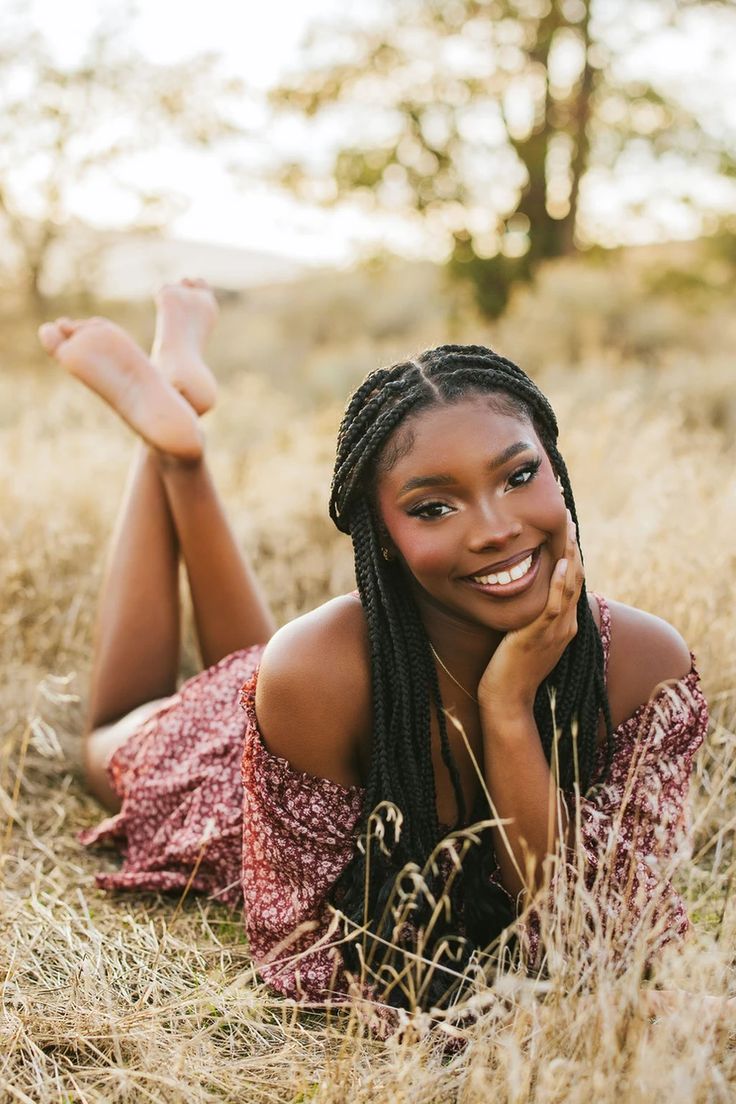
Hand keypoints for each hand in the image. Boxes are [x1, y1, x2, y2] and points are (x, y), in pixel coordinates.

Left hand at [477, 510, 583, 717]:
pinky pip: (553, 605)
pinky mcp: (539, 636)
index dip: (571, 550)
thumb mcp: (527, 637)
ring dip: (569, 553)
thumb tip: (524, 596)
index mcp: (565, 624)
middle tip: (566, 512)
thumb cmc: (511, 671)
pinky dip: (559, 583)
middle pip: (576, 576)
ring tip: (567, 525)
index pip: (572, 580)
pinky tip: (560, 562)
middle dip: (572, 542)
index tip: (565, 525)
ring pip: (569, 585)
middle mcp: (566, 624)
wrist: (508, 700)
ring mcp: (556, 631)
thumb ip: (532, 617)